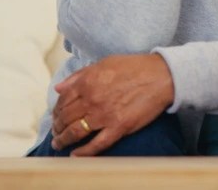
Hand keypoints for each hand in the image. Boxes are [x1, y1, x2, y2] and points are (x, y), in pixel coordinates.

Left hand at [51, 53, 174, 155]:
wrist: (162, 76)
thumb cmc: (135, 67)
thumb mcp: (104, 63)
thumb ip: (80, 75)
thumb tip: (59, 88)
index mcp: (87, 82)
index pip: (62, 100)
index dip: (56, 110)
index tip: (56, 116)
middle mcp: (92, 99)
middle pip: (65, 118)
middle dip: (57, 127)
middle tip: (56, 132)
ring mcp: (104, 115)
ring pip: (75, 132)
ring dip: (63, 140)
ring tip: (59, 144)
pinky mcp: (118, 127)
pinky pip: (96, 144)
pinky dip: (84, 152)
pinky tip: (75, 154)